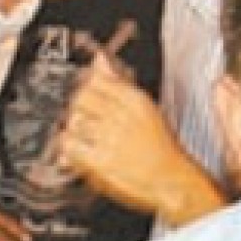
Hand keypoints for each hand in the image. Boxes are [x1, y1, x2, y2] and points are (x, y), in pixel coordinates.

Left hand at [56, 60, 220, 223]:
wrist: (171, 182)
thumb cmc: (160, 148)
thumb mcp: (144, 107)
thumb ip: (118, 81)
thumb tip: (100, 58)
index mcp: (134, 100)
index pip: (96, 79)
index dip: (85, 88)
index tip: (85, 97)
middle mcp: (122, 116)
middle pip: (81, 98)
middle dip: (78, 109)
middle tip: (85, 120)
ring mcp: (110, 139)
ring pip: (74, 121)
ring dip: (74, 131)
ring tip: (86, 139)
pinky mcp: (100, 161)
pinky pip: (70, 146)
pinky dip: (68, 149)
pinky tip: (78, 152)